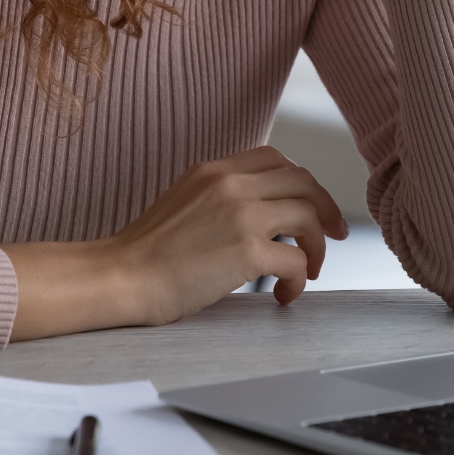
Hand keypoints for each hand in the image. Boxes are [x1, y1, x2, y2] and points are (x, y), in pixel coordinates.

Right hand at [113, 146, 347, 318]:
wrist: (121, 277)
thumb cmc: (146, 252)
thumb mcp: (184, 200)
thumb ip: (219, 195)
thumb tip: (257, 210)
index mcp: (215, 170)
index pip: (275, 159)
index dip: (301, 181)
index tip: (312, 205)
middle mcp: (231, 183)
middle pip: (301, 181)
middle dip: (324, 208)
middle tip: (332, 234)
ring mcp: (241, 215)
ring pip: (307, 215)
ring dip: (316, 244)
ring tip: (308, 270)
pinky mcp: (247, 251)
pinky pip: (296, 260)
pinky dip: (299, 279)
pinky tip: (284, 296)